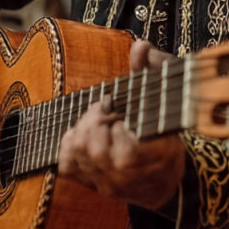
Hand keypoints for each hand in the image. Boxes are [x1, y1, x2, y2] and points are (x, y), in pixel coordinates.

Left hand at [57, 39, 184, 209]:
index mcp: (150, 158)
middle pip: (94, 147)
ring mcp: (107, 183)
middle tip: (105, 109)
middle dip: (95, 120)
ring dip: (82, 127)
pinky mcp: (91, 184)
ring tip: (95, 119)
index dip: (117, 124)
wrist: (160, 181)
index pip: (125, 150)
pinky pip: (66, 165)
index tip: (121, 113)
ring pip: (79, 152)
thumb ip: (145, 72)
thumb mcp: (159, 105)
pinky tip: (81, 133)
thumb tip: (141, 45)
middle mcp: (126, 177)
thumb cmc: (162, 138)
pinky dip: (68, 145)